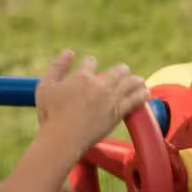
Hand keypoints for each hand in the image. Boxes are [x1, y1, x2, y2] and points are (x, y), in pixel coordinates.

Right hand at [35, 50, 149, 156]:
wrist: (62, 139)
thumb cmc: (50, 115)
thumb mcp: (45, 86)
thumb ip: (57, 66)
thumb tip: (69, 51)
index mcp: (82, 76)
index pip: (91, 62)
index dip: (90, 64)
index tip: (90, 68)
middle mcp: (99, 84)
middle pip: (117, 70)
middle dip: (120, 70)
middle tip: (123, 72)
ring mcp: (110, 99)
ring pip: (130, 82)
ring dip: (135, 80)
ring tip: (139, 81)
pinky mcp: (118, 113)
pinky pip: (136, 100)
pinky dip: (142, 94)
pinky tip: (146, 93)